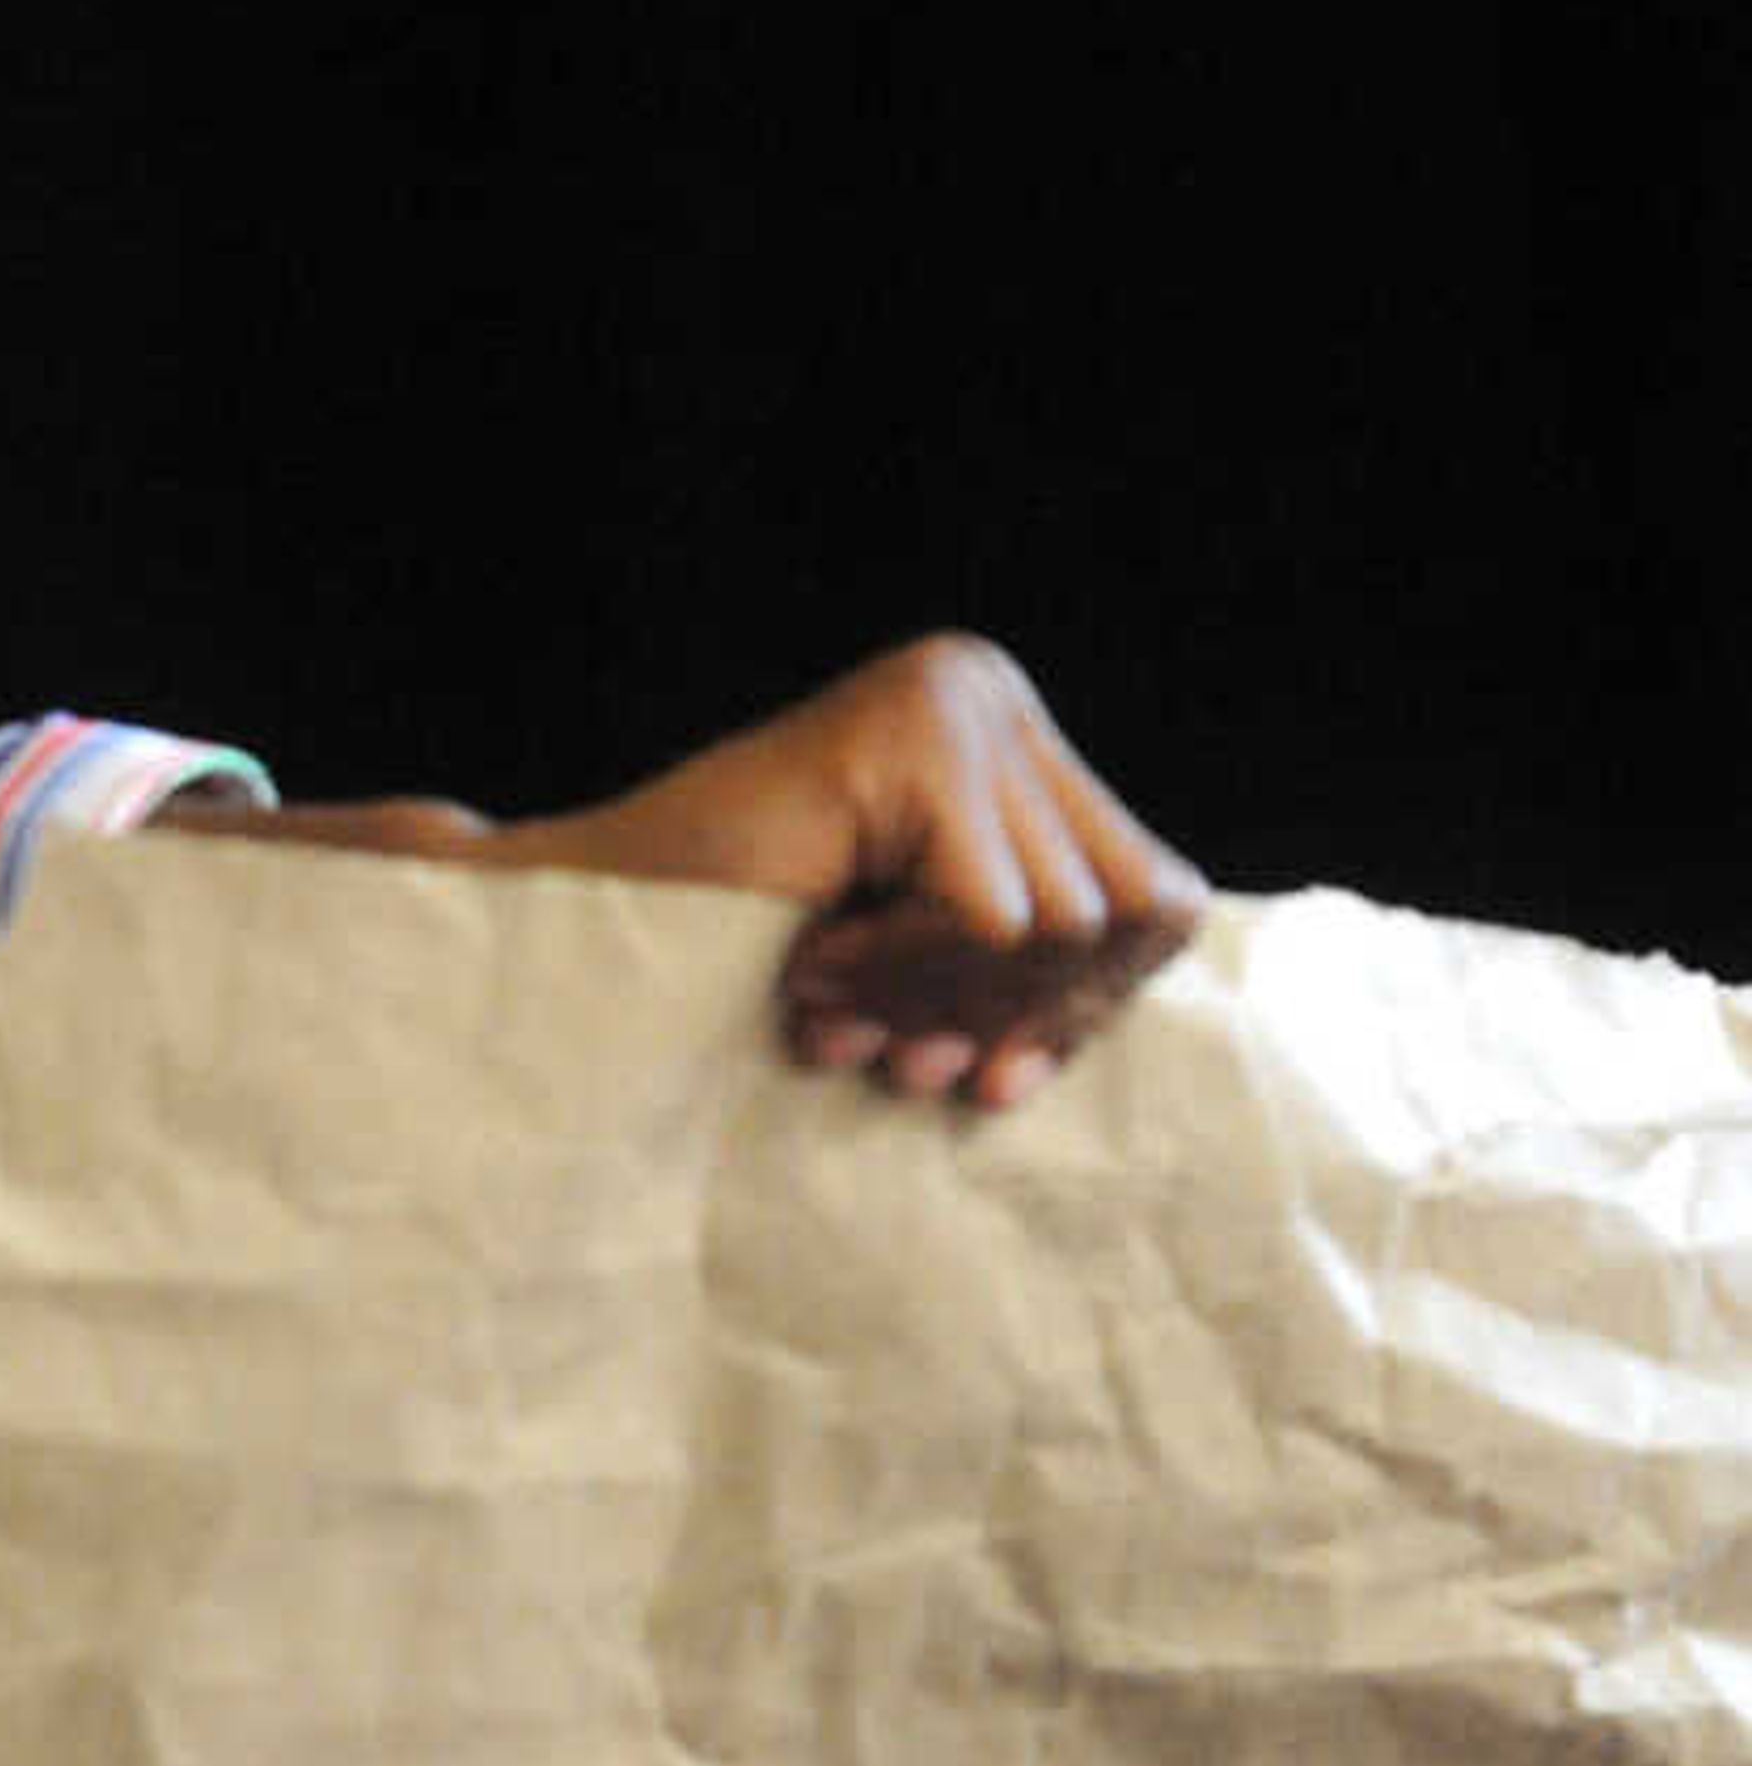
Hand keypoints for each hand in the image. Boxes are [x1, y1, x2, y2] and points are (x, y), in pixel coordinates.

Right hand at [170, 636, 1204, 1114]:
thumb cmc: (740, 956)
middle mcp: (986, 683)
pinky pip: (998, 918)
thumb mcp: (941, 955)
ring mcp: (955, 698)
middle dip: (1020, 1020)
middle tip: (894, 1062)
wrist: (572, 937)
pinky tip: (807, 977)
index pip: (1154, 894)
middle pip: (1129, 911)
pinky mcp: (915, 735)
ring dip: (939, 1004)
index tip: (988, 1082)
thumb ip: (1059, 940)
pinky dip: (907, 979)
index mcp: (1003, 723)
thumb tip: (1193, 918)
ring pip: (1066, 925)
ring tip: (829, 1012)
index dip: (1085, 1015)